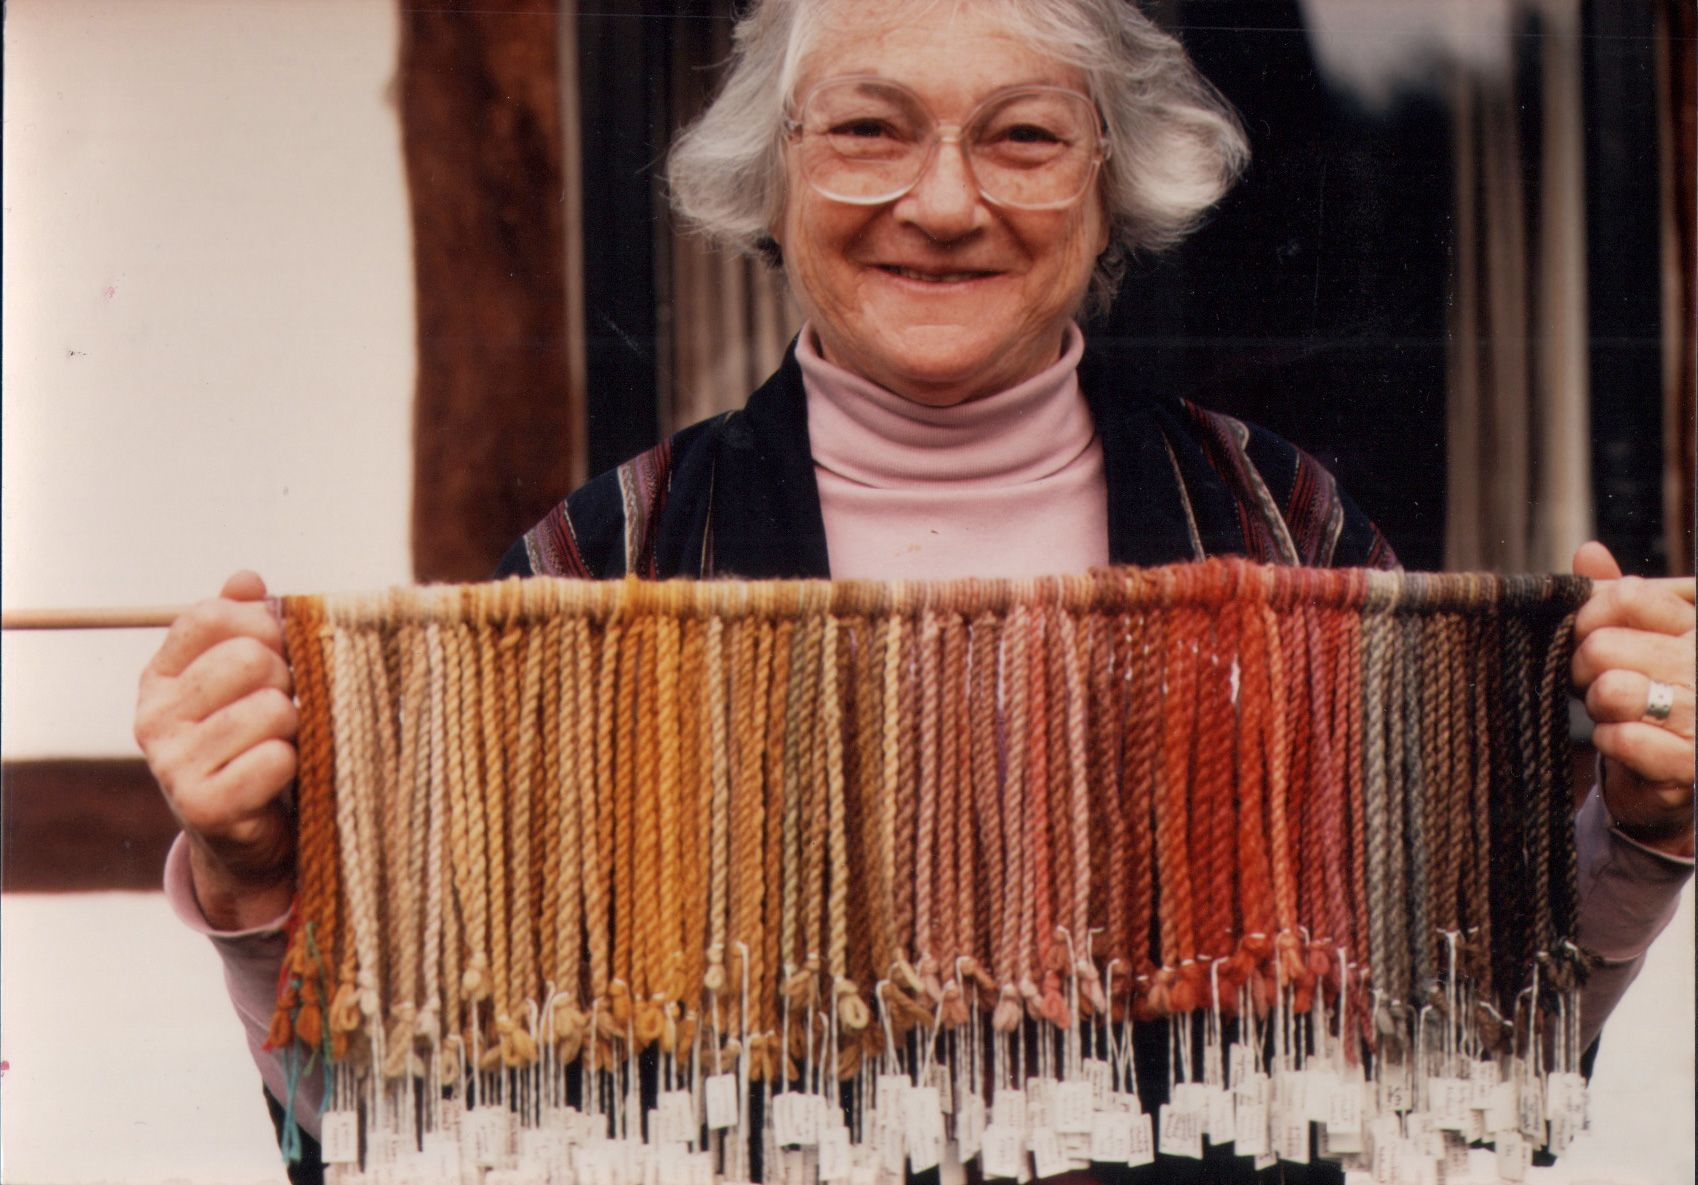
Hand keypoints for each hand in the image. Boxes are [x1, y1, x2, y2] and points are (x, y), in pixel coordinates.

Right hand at [135, 570, 298, 926]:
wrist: (247, 834)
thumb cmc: (253, 741)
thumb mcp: (245, 679)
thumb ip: (244, 623)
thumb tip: (246, 579)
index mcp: (160, 678)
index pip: (210, 616)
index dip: (262, 623)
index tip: (280, 648)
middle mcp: (153, 718)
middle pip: (247, 658)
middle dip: (286, 676)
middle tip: (284, 704)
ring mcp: (172, 765)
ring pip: (272, 708)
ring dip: (295, 724)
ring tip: (282, 742)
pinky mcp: (203, 807)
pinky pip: (277, 759)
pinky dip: (293, 764)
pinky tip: (278, 776)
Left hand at [1571, 542, 1695, 855]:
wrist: (1669, 771)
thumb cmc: (1648, 693)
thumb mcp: (1634, 637)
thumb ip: (1613, 597)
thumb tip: (1589, 551)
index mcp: (1694, 626)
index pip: (1629, 595)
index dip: (1588, 616)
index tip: (1587, 637)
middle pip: (1602, 646)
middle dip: (1583, 668)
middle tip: (1597, 683)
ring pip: (1610, 691)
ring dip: (1597, 706)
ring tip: (1616, 711)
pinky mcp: (1688, 763)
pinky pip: (1620, 738)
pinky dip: (1609, 741)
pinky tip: (1625, 742)